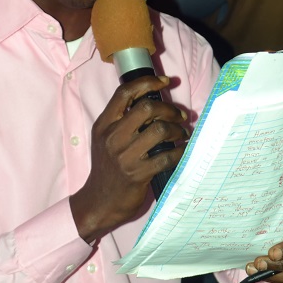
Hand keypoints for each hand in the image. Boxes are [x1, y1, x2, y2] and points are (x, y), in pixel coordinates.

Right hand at [70, 75, 186, 242]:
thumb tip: (155, 101)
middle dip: (169, 108)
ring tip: (182, 134)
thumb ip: (123, 120)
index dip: (147, 82)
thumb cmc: (107, 168)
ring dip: (177, 130)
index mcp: (103, 124)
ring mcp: (124, 156)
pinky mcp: (137, 174)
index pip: (125, 93)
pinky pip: (166, 156)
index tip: (165, 81)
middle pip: (146, 108)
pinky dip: (180, 152)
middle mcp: (112, 137)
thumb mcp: (106, 139)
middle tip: (181, 115)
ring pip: (159, 130)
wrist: (99, 201)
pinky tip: (182, 151)